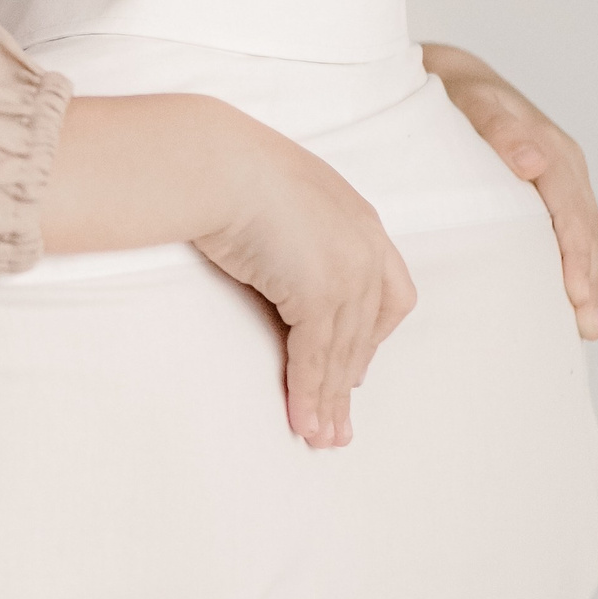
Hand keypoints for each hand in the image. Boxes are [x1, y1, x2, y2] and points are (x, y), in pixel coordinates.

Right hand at [193, 123, 416, 451]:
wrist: (210, 161)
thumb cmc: (222, 167)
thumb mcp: (271, 196)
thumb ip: (286, 228)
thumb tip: (264, 253)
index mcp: (357, 216)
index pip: (388, 290)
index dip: (371, 335)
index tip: (354, 366)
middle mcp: (364, 243)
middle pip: (366, 331)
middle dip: (350, 379)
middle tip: (338, 421)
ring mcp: (347, 268)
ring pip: (343, 351)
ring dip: (330, 400)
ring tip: (321, 437)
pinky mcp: (322, 292)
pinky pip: (317, 357)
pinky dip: (310, 394)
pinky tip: (303, 422)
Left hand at [423, 45, 597, 340]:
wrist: (454, 78)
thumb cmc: (458, 95)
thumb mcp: (474, 103)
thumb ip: (501, 130)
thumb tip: (534, 161)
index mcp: (552, 151)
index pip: (572, 214)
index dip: (577, 257)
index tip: (577, 294)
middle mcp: (563, 166)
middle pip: (586, 231)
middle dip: (589, 279)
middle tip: (584, 325)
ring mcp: (560, 178)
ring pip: (584, 234)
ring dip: (588, 277)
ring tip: (583, 322)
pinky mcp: (548, 187)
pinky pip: (571, 227)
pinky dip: (576, 260)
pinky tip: (569, 291)